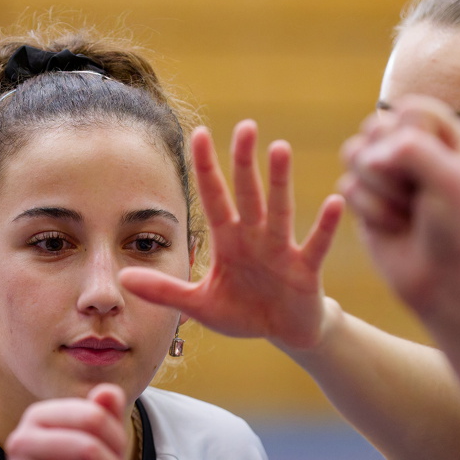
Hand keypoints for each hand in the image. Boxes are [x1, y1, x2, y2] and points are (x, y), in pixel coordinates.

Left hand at [120, 120, 343, 348]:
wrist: (284, 333)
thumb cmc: (243, 312)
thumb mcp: (198, 305)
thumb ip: (164, 291)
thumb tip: (124, 278)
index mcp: (228, 242)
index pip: (213, 197)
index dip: (205, 168)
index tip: (198, 133)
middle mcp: (254, 238)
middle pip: (246, 194)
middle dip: (243, 162)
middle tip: (245, 126)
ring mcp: (281, 251)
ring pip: (279, 210)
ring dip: (279, 182)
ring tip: (280, 148)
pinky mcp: (305, 270)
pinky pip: (316, 245)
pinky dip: (325, 226)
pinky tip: (335, 202)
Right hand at [338, 95, 459, 315]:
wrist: (442, 281)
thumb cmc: (457, 230)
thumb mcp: (450, 181)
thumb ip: (413, 149)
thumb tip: (366, 155)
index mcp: (444, 136)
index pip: (409, 109)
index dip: (411, 136)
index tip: (432, 167)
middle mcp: (413, 150)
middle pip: (374, 128)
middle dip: (390, 165)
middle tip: (417, 193)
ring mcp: (385, 175)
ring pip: (353, 154)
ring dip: (377, 188)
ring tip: (406, 210)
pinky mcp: (363, 201)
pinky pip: (345, 187)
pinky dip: (369, 211)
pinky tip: (393, 228)